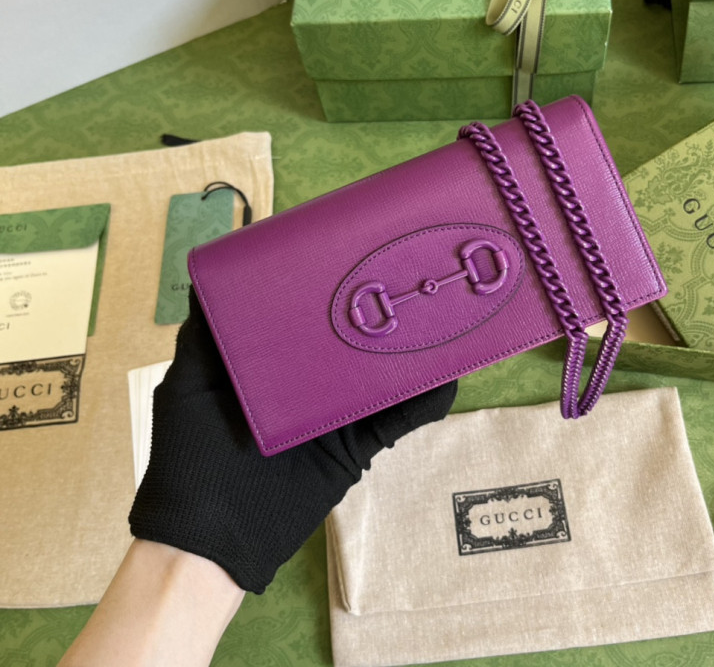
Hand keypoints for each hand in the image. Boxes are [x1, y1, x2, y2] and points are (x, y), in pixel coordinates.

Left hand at [130, 289, 456, 592]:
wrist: (210, 542)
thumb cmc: (190, 455)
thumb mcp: (189, 385)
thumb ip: (204, 337)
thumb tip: (214, 275)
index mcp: (271, 362)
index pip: (306, 315)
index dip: (328, 285)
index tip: (351, 247)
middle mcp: (309, 382)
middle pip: (351, 340)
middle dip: (380, 310)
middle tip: (410, 272)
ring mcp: (336, 415)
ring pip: (381, 376)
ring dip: (410, 350)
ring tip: (442, 314)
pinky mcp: (356, 447)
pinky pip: (397, 421)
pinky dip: (424, 401)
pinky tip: (448, 376)